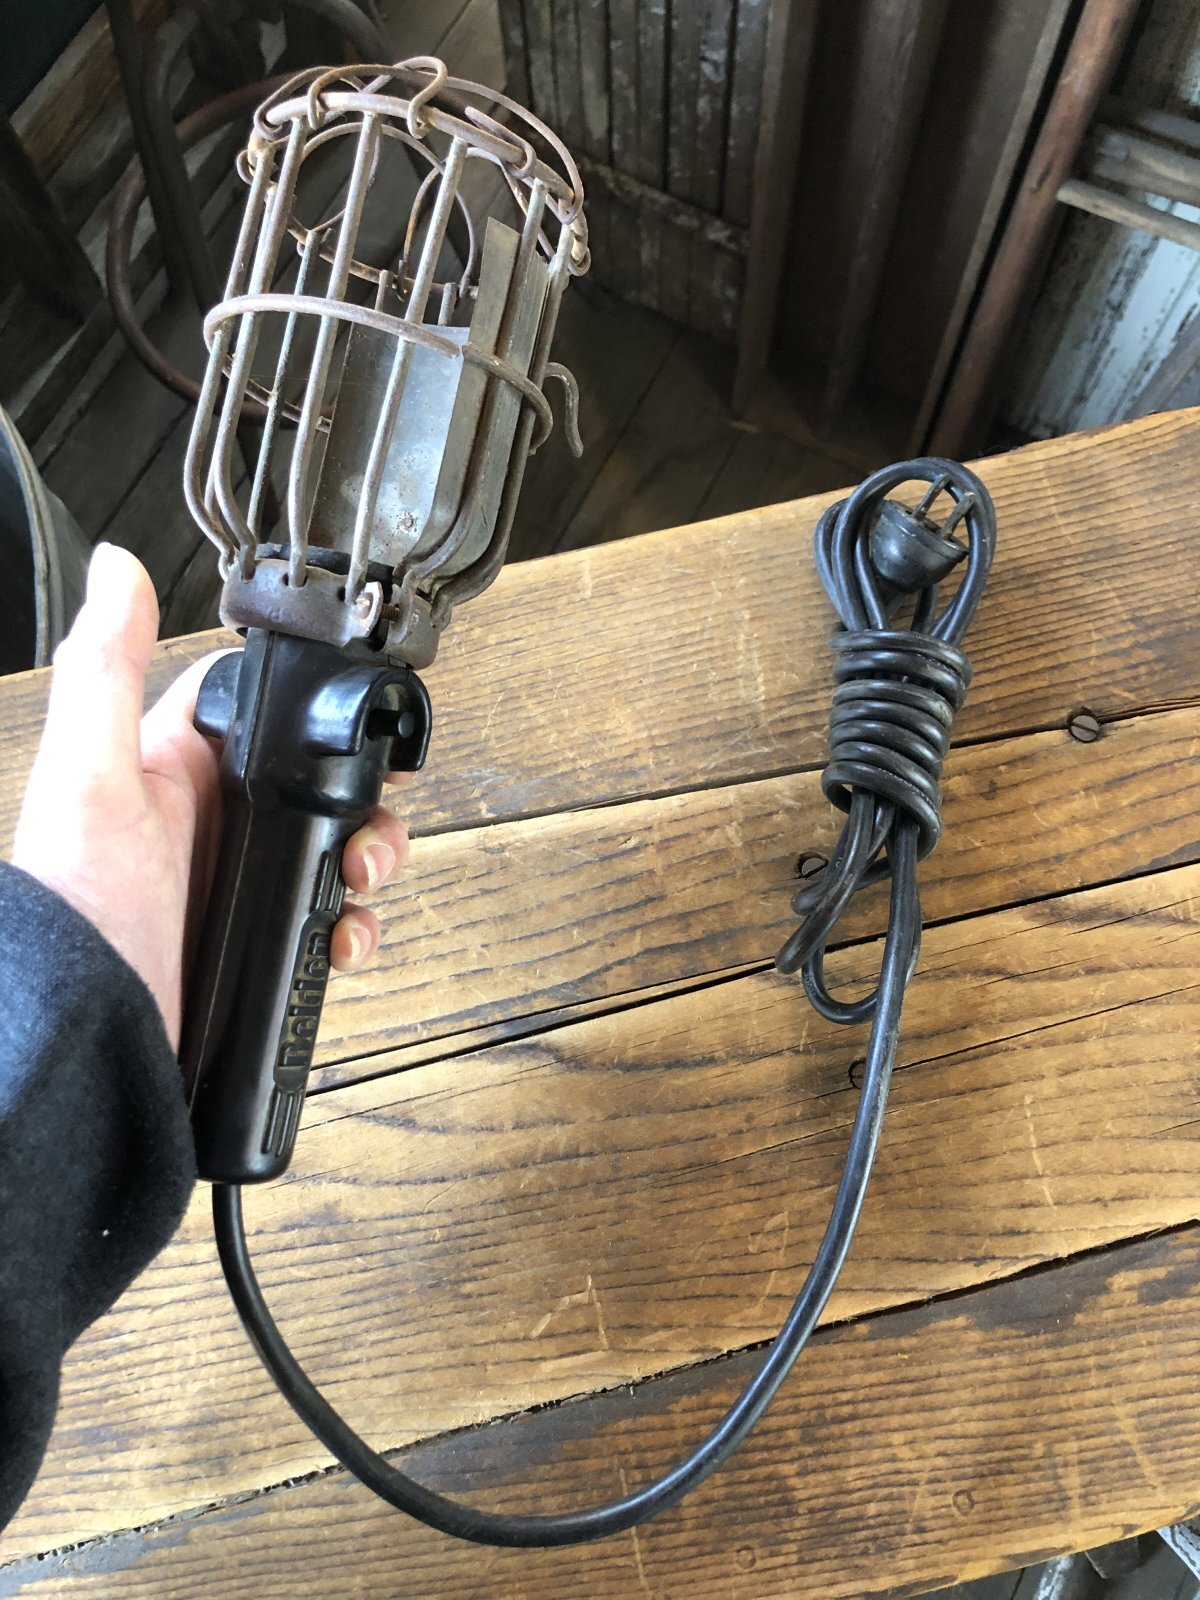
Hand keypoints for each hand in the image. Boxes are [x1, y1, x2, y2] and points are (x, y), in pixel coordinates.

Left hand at [12, 543, 408, 1050]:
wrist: (86, 1045)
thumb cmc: (72, 915)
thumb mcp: (91, 780)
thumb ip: (106, 668)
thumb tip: (119, 565)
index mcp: (172, 769)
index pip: (262, 710)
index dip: (313, 709)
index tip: (361, 720)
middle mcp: (210, 823)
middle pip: (318, 784)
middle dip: (365, 802)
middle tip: (375, 826)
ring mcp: (237, 884)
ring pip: (335, 850)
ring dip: (369, 862)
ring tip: (360, 884)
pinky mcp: (256, 940)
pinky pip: (328, 919)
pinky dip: (351, 928)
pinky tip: (341, 940)